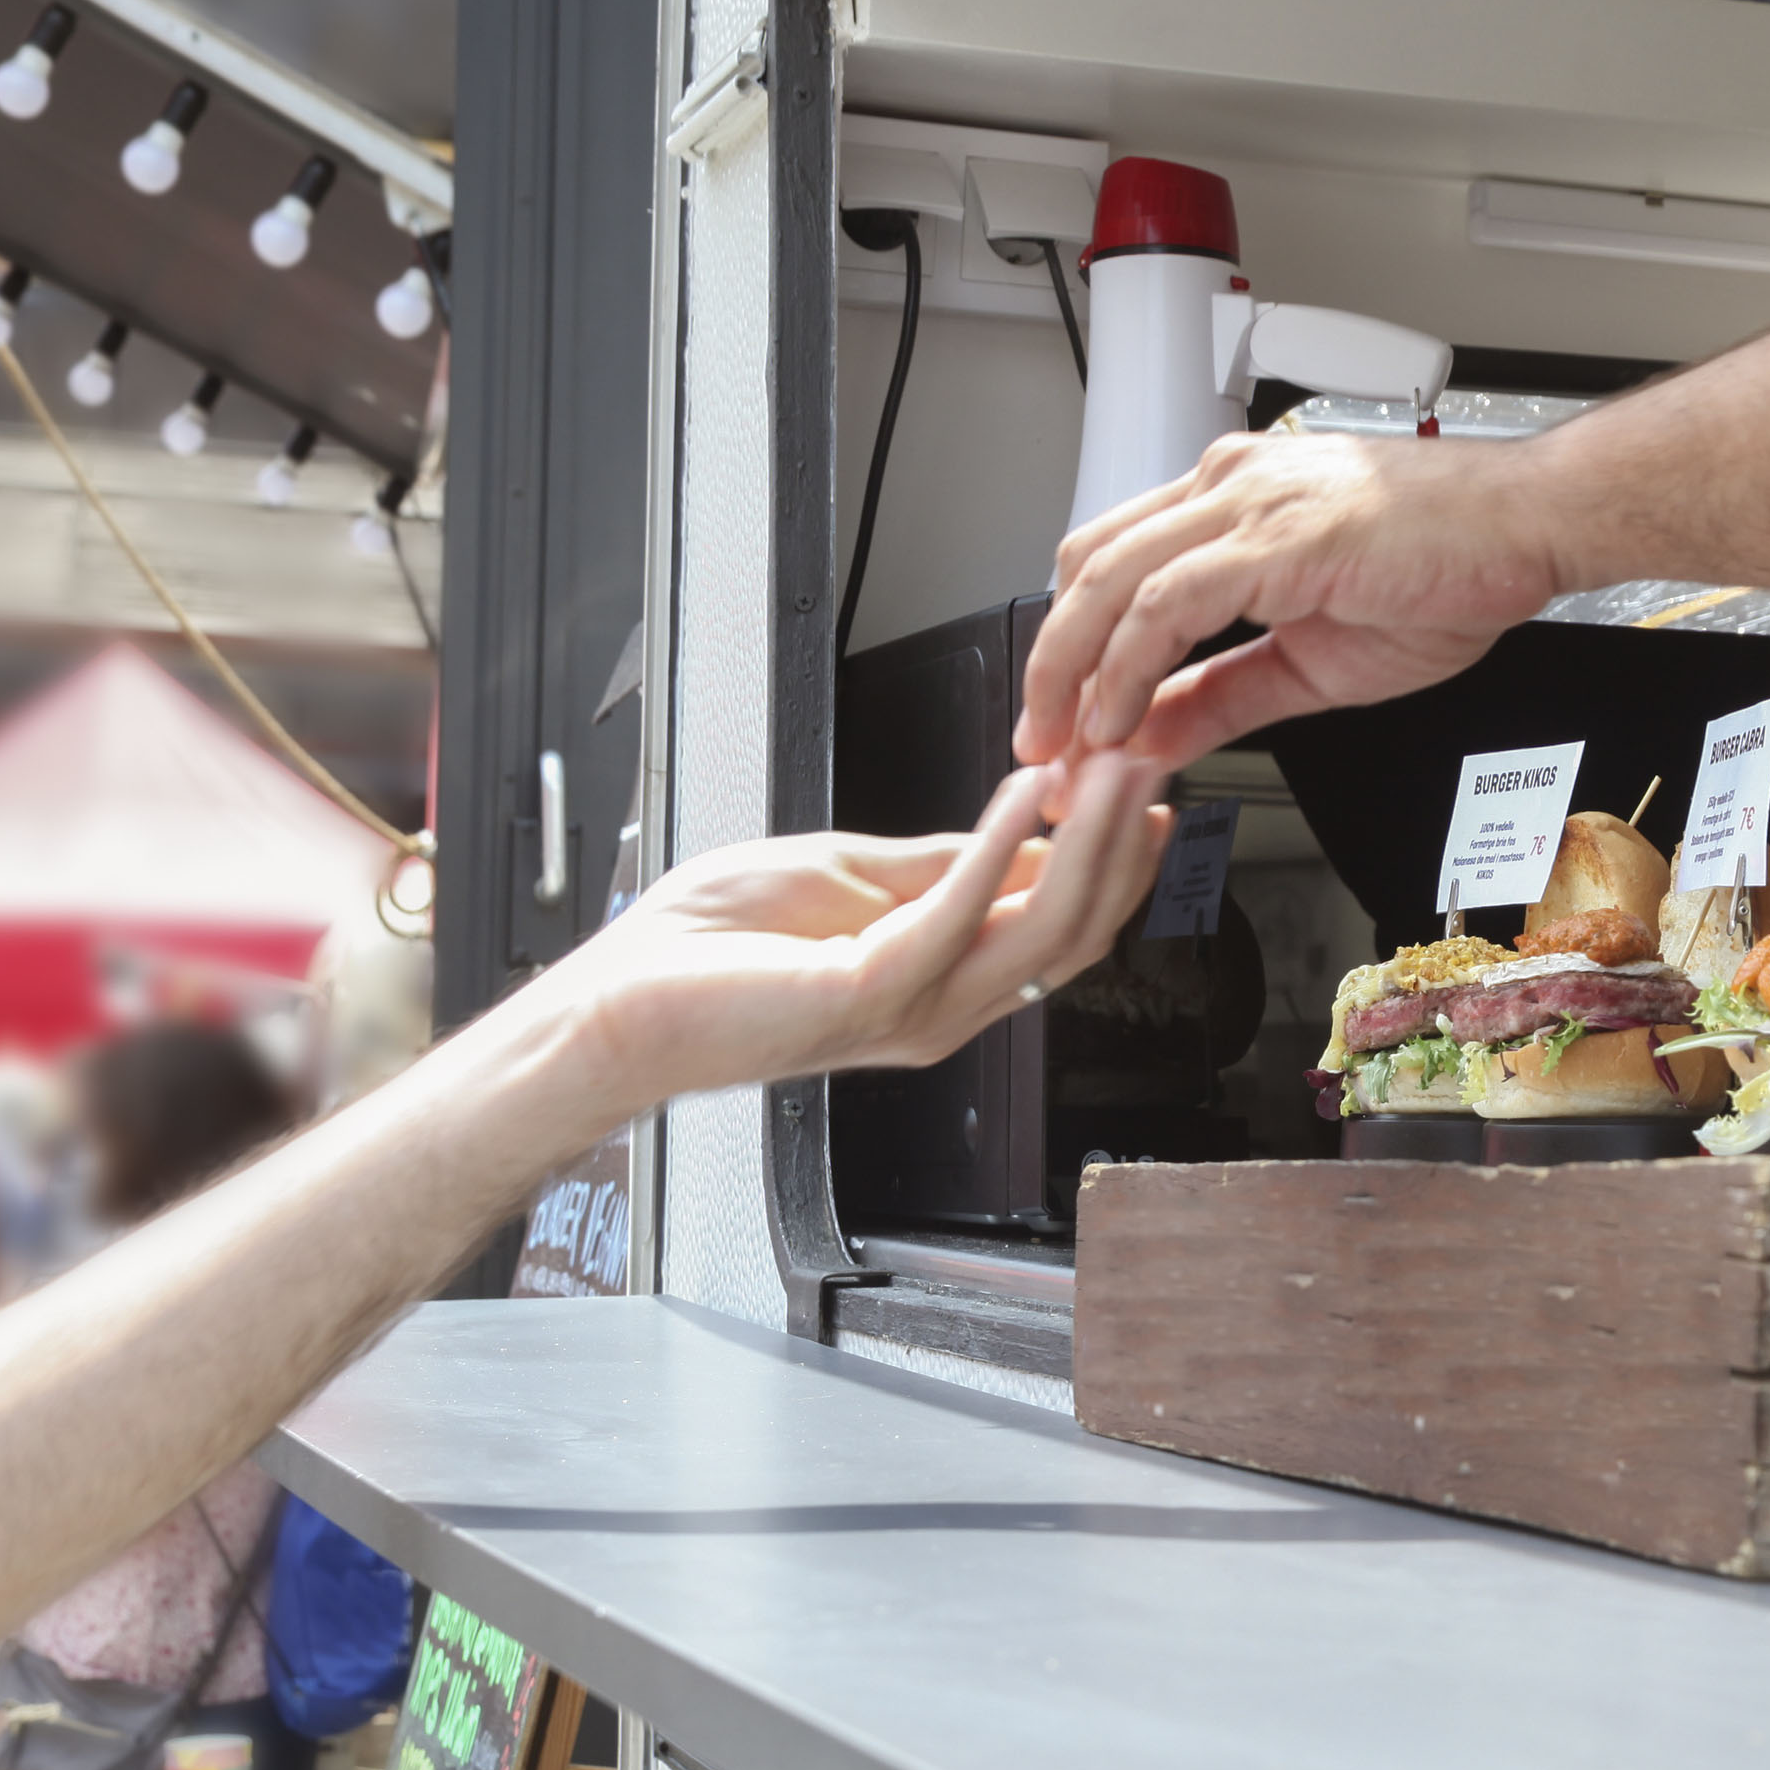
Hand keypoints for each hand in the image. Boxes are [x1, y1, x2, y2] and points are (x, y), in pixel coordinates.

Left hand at [525, 747, 1173, 1120]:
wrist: (621, 1003)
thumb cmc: (709, 950)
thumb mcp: (848, 877)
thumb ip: (934, 863)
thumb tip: (1018, 830)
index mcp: (942, 982)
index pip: (1062, 924)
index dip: (1112, 853)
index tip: (1141, 782)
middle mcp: (945, 1007)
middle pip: (1075, 930)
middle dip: (1119, 840)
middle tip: (1147, 761)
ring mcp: (916, 1008)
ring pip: (1043, 928)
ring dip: (1086, 836)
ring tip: (1110, 767)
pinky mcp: (874, 991)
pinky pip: (963, 910)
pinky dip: (1003, 844)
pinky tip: (1030, 792)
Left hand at [1016, 430, 1566, 777]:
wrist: (1534, 526)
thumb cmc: (1452, 568)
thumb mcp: (1311, 661)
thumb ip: (1220, 697)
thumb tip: (1149, 737)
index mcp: (1232, 502)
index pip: (1110, 562)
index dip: (1070, 646)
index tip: (1061, 724)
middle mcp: (1225, 486)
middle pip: (1088, 566)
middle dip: (1049, 665)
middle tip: (1037, 748)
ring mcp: (1245, 502)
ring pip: (1109, 582)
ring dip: (1071, 675)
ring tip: (1064, 748)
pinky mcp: (1274, 536)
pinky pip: (1166, 605)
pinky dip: (1128, 668)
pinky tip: (1120, 721)